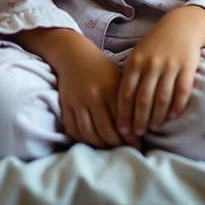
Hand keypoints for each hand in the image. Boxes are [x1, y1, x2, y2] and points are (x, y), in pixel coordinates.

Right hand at [10, 27, 129, 149]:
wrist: (74, 55)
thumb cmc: (101, 68)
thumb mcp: (118, 78)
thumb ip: (126, 100)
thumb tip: (139, 124)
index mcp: (110, 88)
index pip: (122, 119)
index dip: (130, 136)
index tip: (137, 144)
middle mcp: (93, 95)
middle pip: (106, 130)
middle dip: (117, 144)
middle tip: (124, 149)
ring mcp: (77, 100)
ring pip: (88, 133)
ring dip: (100, 145)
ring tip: (109, 147)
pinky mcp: (65, 104)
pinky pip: (73, 129)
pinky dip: (82, 139)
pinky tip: (92, 141)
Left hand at [117, 6, 204, 139]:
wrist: (182, 25)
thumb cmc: (156, 43)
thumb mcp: (138, 53)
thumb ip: (131, 74)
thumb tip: (121, 104)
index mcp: (136, 61)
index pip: (126, 92)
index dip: (123, 113)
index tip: (122, 128)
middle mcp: (152, 64)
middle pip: (143, 99)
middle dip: (139, 120)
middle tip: (137, 133)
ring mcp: (170, 66)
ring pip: (162, 98)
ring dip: (157, 117)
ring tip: (153, 127)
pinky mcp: (187, 67)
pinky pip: (181, 92)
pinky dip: (177, 106)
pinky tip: (172, 116)